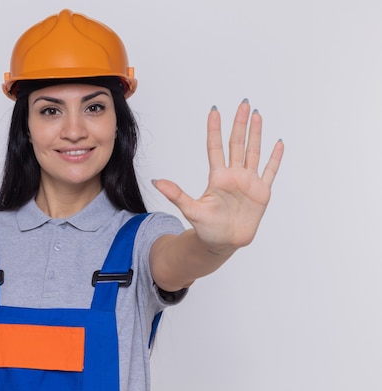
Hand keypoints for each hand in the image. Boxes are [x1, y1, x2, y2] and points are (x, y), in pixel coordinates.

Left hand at [153, 100, 283, 253]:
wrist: (223, 243)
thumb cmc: (206, 228)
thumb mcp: (190, 210)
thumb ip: (176, 194)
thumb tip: (156, 181)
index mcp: (217, 177)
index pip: (215, 147)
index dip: (215, 129)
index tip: (214, 110)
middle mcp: (233, 175)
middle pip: (237, 144)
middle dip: (240, 124)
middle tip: (244, 104)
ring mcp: (248, 182)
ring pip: (253, 152)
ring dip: (256, 134)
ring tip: (257, 115)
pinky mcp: (261, 192)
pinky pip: (270, 171)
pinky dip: (275, 158)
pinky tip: (278, 143)